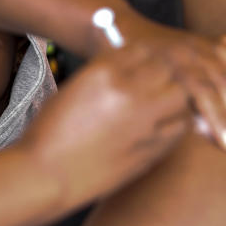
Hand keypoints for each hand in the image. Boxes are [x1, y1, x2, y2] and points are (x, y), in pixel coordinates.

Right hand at [17, 45, 188, 208]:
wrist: (45, 175)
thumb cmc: (51, 134)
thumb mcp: (73, 90)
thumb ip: (104, 75)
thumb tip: (130, 68)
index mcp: (103, 72)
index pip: (141, 49)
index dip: (143, 57)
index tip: (140, 66)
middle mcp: (128, 91)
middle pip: (166, 67)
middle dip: (161, 73)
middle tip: (152, 85)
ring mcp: (144, 121)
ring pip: (180, 94)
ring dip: (173, 95)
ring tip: (158, 105)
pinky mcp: (152, 148)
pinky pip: (180, 126)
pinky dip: (175, 122)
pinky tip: (159, 127)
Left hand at [125, 21, 225, 154]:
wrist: (122, 32)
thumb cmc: (130, 70)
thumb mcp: (143, 92)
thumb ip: (173, 109)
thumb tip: (202, 130)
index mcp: (177, 65)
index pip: (206, 97)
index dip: (222, 123)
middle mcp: (197, 53)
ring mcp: (208, 45)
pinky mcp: (214, 40)